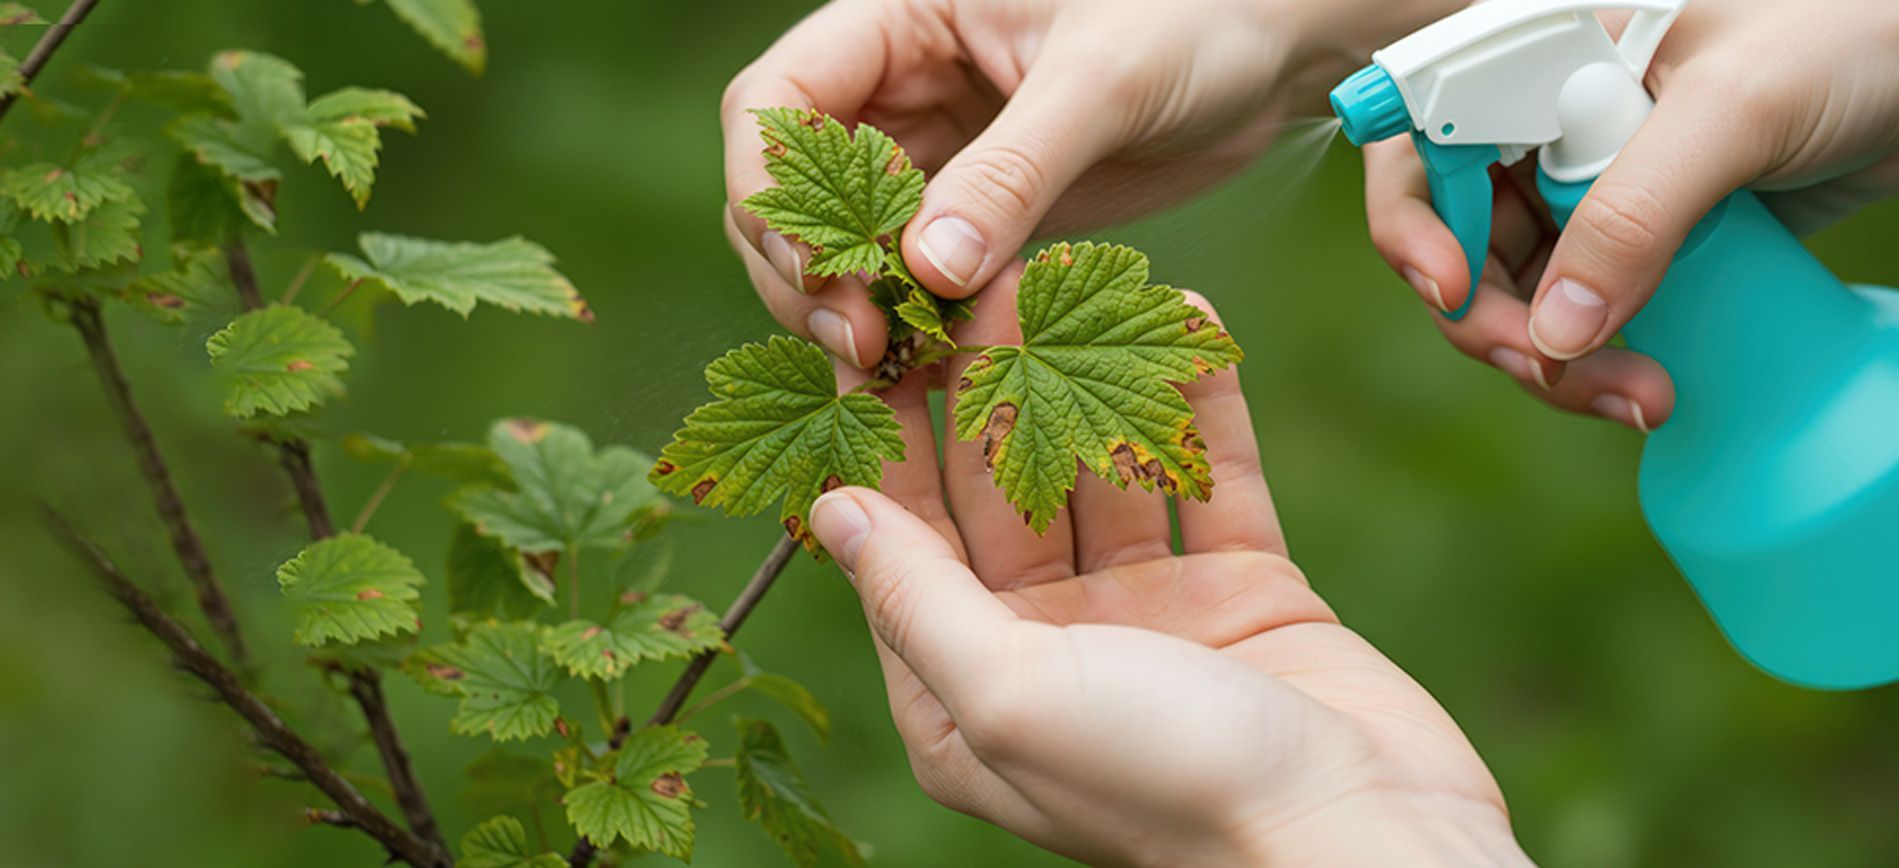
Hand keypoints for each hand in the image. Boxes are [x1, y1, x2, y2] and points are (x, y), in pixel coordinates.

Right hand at [722, 0, 1460, 366]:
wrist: (1277, 44)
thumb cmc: (1197, 14)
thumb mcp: (1103, 81)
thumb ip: (1014, 170)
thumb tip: (924, 273)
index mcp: (896, 21)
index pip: (775, 105)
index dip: (773, 194)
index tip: (824, 274)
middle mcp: (897, 87)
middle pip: (793, 193)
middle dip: (809, 273)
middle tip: (865, 347)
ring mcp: (937, 154)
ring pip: (850, 246)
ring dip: (860, 311)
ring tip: (899, 374)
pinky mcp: (986, 210)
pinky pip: (925, 276)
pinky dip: (924, 324)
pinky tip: (943, 374)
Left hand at [807, 275, 1530, 866]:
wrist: (1368, 838)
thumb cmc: (1169, 784)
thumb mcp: (1009, 693)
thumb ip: (918, 599)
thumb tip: (830, 510)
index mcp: (966, 698)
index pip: (904, 544)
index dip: (884, 438)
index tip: (868, 331)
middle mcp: (1049, 653)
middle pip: (1001, 493)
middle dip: (988, 386)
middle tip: (979, 274)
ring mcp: (1151, 618)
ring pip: (1107, 469)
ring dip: (1092, 376)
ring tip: (1077, 275)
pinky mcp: (1247, 591)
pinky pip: (1212, 475)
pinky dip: (1201, 400)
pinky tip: (1187, 313)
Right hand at [1365, 0, 1898, 430]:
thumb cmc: (1852, 35)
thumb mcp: (1734, 109)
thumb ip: (1634, 211)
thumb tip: (1555, 334)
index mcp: (1542, 59)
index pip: (1425, 143)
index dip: (1415, 224)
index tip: (1452, 294)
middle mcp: (1551, 121)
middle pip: (1460, 237)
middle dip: (1495, 321)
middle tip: (1559, 374)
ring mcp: (1595, 185)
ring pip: (1521, 291)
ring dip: (1554, 361)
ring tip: (1638, 399)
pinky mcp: (1647, 237)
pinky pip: (1586, 312)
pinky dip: (1599, 361)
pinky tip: (1645, 385)